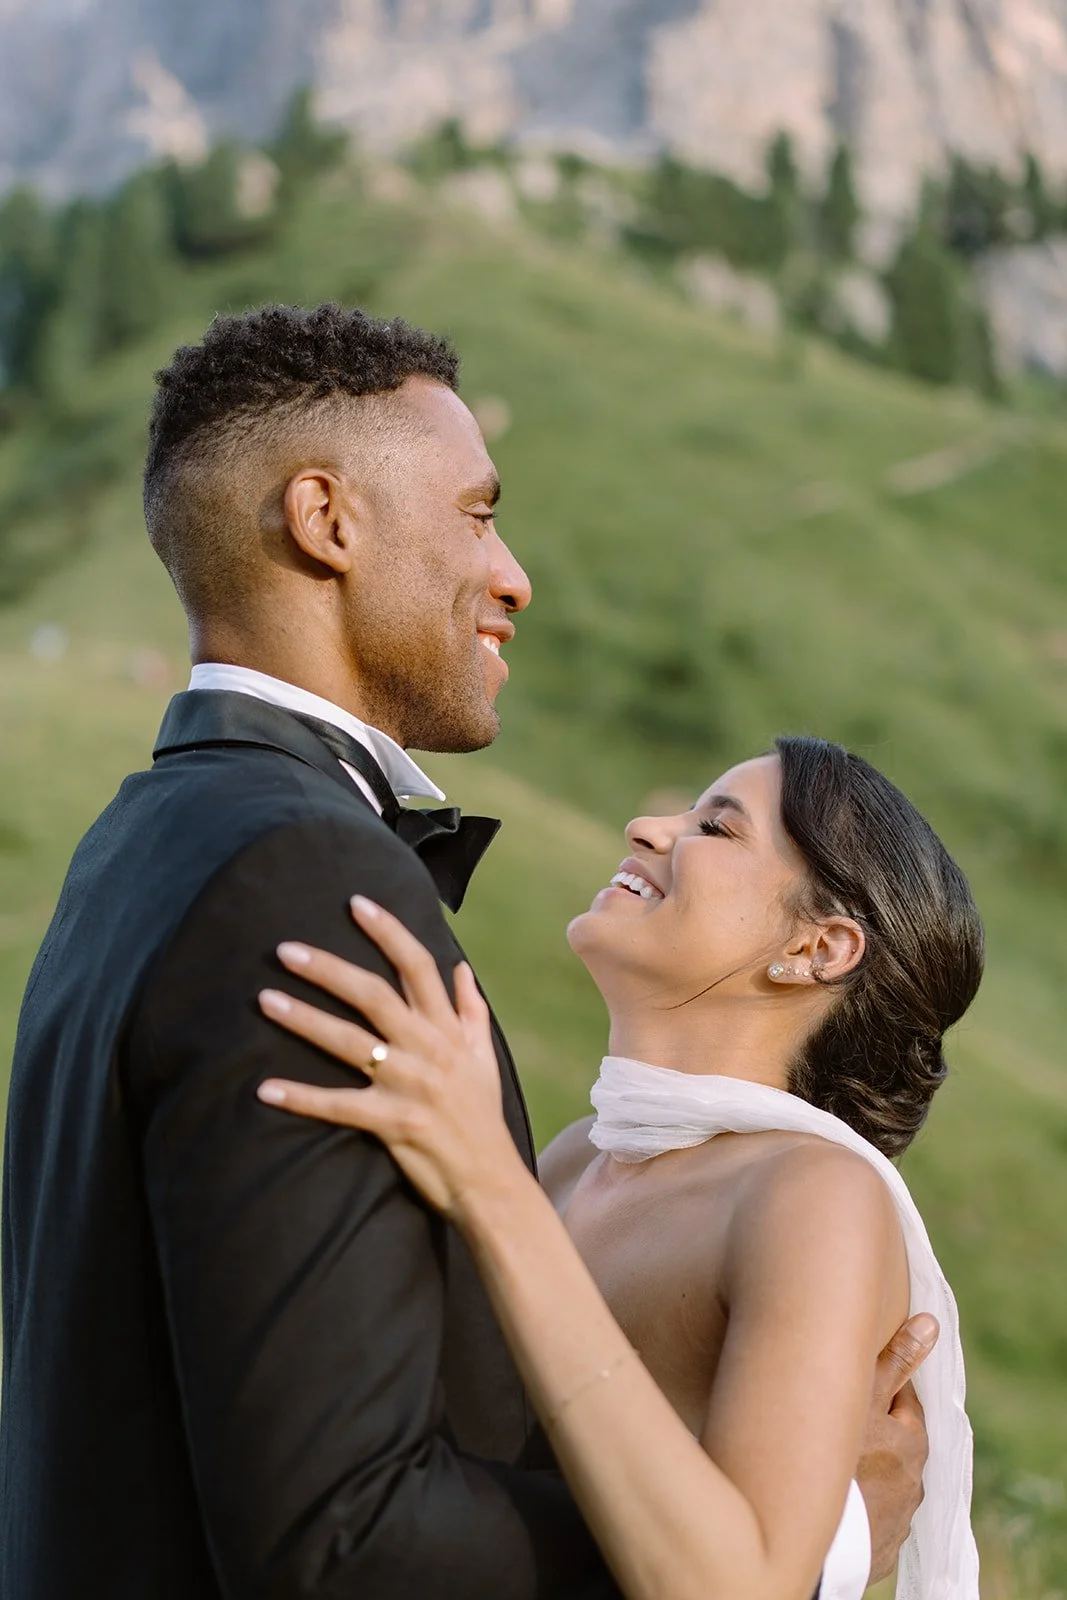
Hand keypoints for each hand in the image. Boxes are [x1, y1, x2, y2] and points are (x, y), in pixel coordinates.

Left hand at [255, 896, 526, 1220]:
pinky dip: (300, 1096)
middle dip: (328, 968)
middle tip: (286, 949)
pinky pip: (338, 1105)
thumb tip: (461, 968)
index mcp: (448, 1030)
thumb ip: (471, 1010)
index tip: (356, 904)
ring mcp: (410, 1085)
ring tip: (265, 1000)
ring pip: (349, 1042)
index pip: (418, 966)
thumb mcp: (485, 1058)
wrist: (491, 1182)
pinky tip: (265, 1088)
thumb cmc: (482, 1119)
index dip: (388, 931)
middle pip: (373, 995)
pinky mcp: (393, 1122)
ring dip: (303, 1019)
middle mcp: (429, 1049)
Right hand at [857, 1312, 937, 1583]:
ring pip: (884, 1487)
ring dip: (866, 1476)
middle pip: (895, 1447)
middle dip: (875, 1435)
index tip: (855, 1386)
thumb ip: (897, 1359)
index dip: (880, 1391)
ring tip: (832, 1467)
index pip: (904, 1405)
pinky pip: (870, 1523)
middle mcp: (914, 1486)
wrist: (809, 1530)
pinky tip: (835, 1502)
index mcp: (913, 1444)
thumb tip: (932, 1324)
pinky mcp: (878, 1553)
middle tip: (839, 1425)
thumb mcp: (863, 1393)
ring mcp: (897, 1523)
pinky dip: (857, 1510)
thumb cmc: (837, 1451)